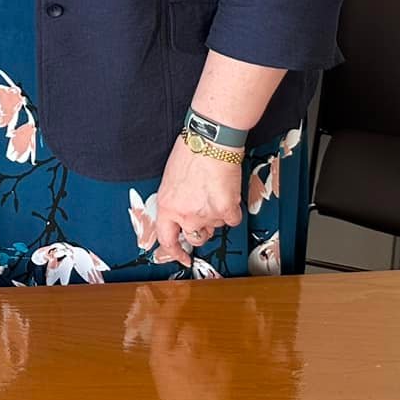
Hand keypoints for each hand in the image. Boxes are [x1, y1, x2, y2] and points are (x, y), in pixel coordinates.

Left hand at [152, 135, 245, 266]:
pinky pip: (232, 219)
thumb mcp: (170, 180)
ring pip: (216, 226)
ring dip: (217, 215)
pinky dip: (232, 209)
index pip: (167, 239)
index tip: (182, 257)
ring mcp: (206, 215)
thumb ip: (175, 201)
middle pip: (196, 237)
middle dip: (201, 228)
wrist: (210, 141)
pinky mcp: (226, 210)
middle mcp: (185, 215)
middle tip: (205, 210)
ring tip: (213, 191)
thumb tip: (181, 212)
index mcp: (167, 206)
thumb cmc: (190, 153)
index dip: (175, 252)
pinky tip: (226, 192)